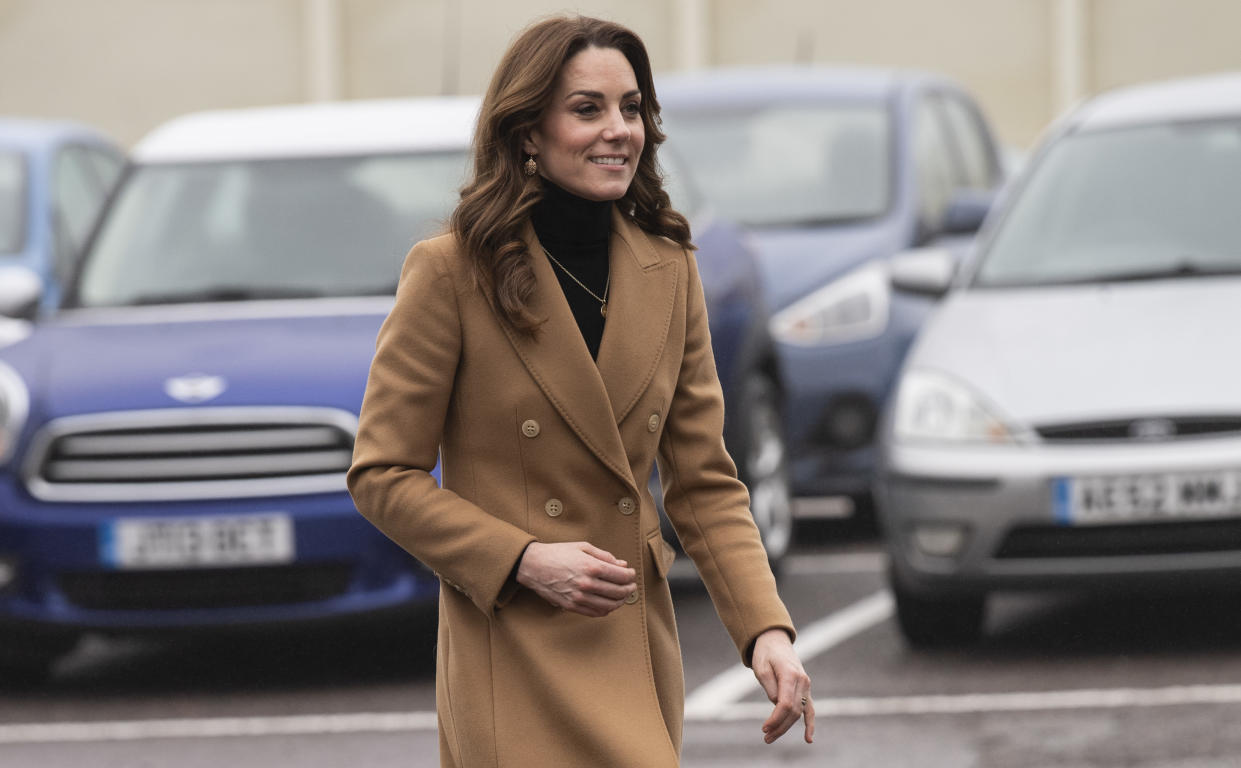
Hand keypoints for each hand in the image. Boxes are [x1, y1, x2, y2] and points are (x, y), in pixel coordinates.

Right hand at [515, 541, 636, 616]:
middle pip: (618, 592)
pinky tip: (609, 604)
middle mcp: (587, 584)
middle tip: (631, 586)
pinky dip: (606, 610)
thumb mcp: (583, 547)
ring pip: (609, 605)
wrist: (533, 565)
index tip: (631, 574)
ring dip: (620, 601)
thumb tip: (622, 565)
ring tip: (623, 596)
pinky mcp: (572, 606)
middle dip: (629, 589)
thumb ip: (605, 556)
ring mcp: (579, 597)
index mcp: (592, 566)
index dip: (630, 576)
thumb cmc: (557, 553)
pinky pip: (595, 612)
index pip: (621, 576)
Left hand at [751, 628, 813, 744]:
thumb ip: (770, 687)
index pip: (785, 704)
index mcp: (790, 674)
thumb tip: (777, 705)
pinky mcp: (805, 689)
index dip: (775, 719)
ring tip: (771, 738)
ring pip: (799, 712)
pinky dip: (810, 724)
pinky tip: (808, 739)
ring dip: (786, 727)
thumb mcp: (761, 668)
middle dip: (779, 726)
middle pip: (793, 711)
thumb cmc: (765, 654)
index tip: (764, 728)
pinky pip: (810, 709)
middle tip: (765, 737)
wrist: (775, 641)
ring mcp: (806, 685)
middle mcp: (802, 681)